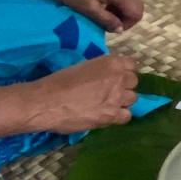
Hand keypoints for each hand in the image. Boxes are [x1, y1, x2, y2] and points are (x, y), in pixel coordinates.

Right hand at [23, 53, 139, 134]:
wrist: (47, 102)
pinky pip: (126, 116)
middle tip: (110, 91)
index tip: (117, 76)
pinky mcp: (112, 116)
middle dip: (124, 85)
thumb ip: (100, 71)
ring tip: (108, 104)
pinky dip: (119, 116)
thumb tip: (105, 77)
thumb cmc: (59, 81)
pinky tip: (107, 115)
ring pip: (132, 99)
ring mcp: (118, 98)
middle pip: (133, 82)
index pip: (131, 65)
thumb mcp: (83, 67)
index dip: (124, 71)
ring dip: (122, 101)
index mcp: (111, 62)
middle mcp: (119, 78)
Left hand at [31, 0, 144, 30]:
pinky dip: (116, 3)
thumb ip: (107, 20)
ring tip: (103, 16)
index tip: (112, 28)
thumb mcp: (88, 9)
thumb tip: (120, 30)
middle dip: (127, 18)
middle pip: (137, 4)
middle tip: (110, 23)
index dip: (128, 24)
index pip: (137, 12)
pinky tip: (100, 5)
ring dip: (121, 11)